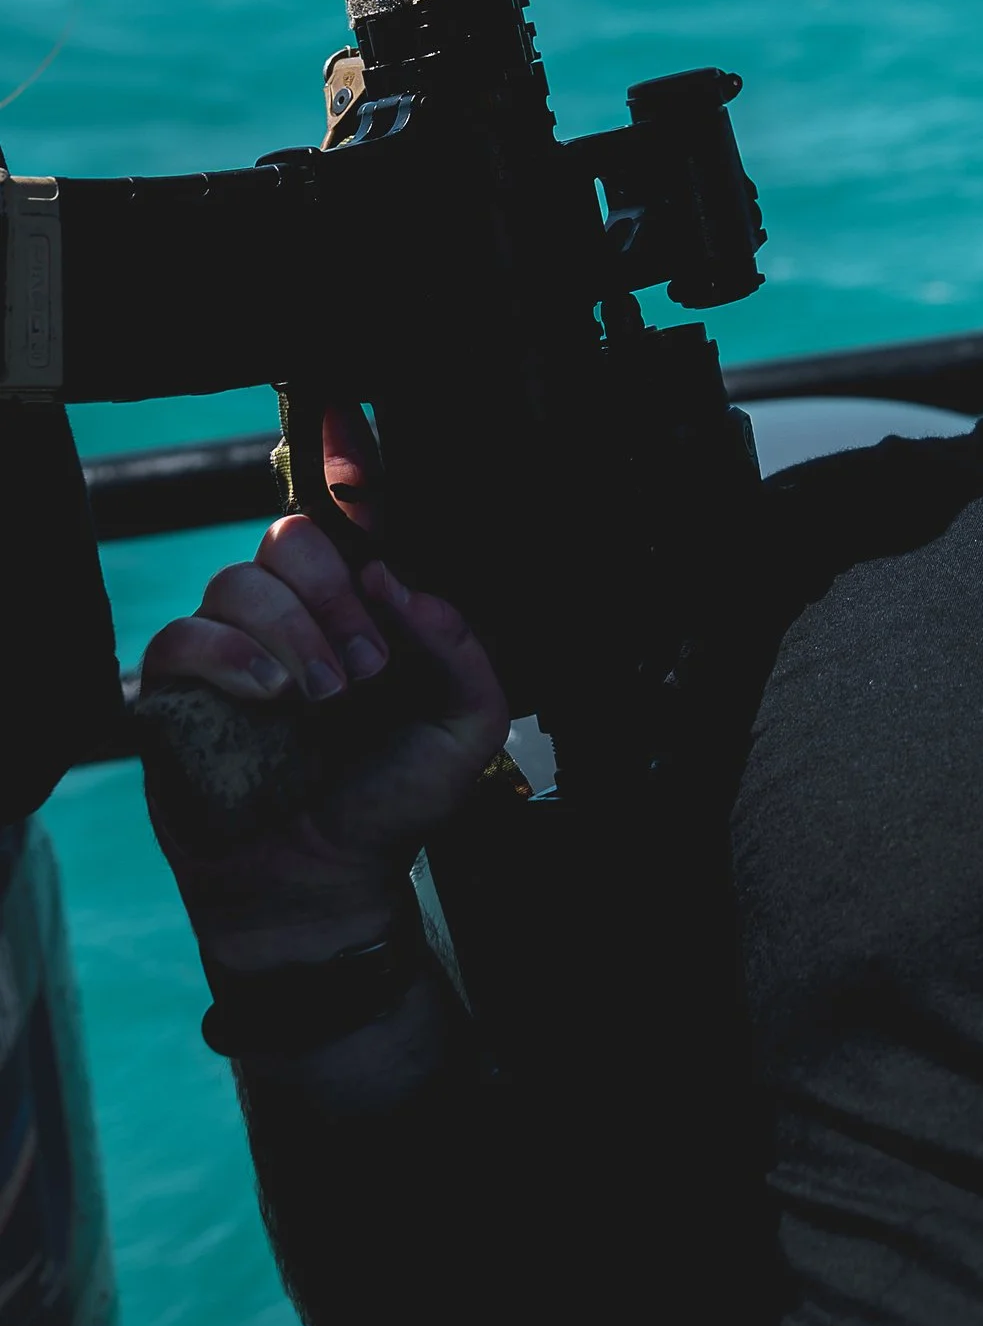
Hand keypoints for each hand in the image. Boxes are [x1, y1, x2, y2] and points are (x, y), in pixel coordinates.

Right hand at [139, 510, 509, 971]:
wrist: (323, 887)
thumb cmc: (391, 804)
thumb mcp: (462, 731)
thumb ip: (458, 650)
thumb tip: (397, 581)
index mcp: (361, 610)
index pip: (350, 517)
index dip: (348, 465)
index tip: (353, 439)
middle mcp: (293, 616)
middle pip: (290, 539)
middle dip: (331, 593)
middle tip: (365, 668)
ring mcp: (230, 650)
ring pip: (236, 581)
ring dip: (289, 631)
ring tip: (321, 699)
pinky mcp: (176, 694)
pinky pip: (179, 637)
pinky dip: (225, 655)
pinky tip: (267, 696)